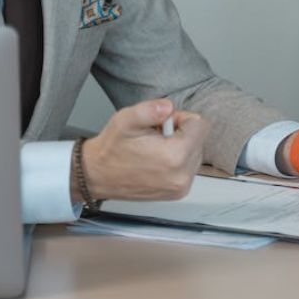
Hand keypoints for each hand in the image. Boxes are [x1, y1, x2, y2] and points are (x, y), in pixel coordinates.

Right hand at [75, 99, 208, 201]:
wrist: (97, 176)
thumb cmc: (111, 149)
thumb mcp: (125, 120)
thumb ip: (150, 109)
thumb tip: (168, 106)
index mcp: (175, 156)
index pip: (201, 125)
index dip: (180, 119)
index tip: (162, 124)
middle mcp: (182, 175)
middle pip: (199, 139)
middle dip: (181, 133)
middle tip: (155, 137)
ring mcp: (181, 187)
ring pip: (196, 152)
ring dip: (180, 147)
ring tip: (155, 150)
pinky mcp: (178, 192)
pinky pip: (189, 167)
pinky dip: (177, 160)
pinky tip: (157, 161)